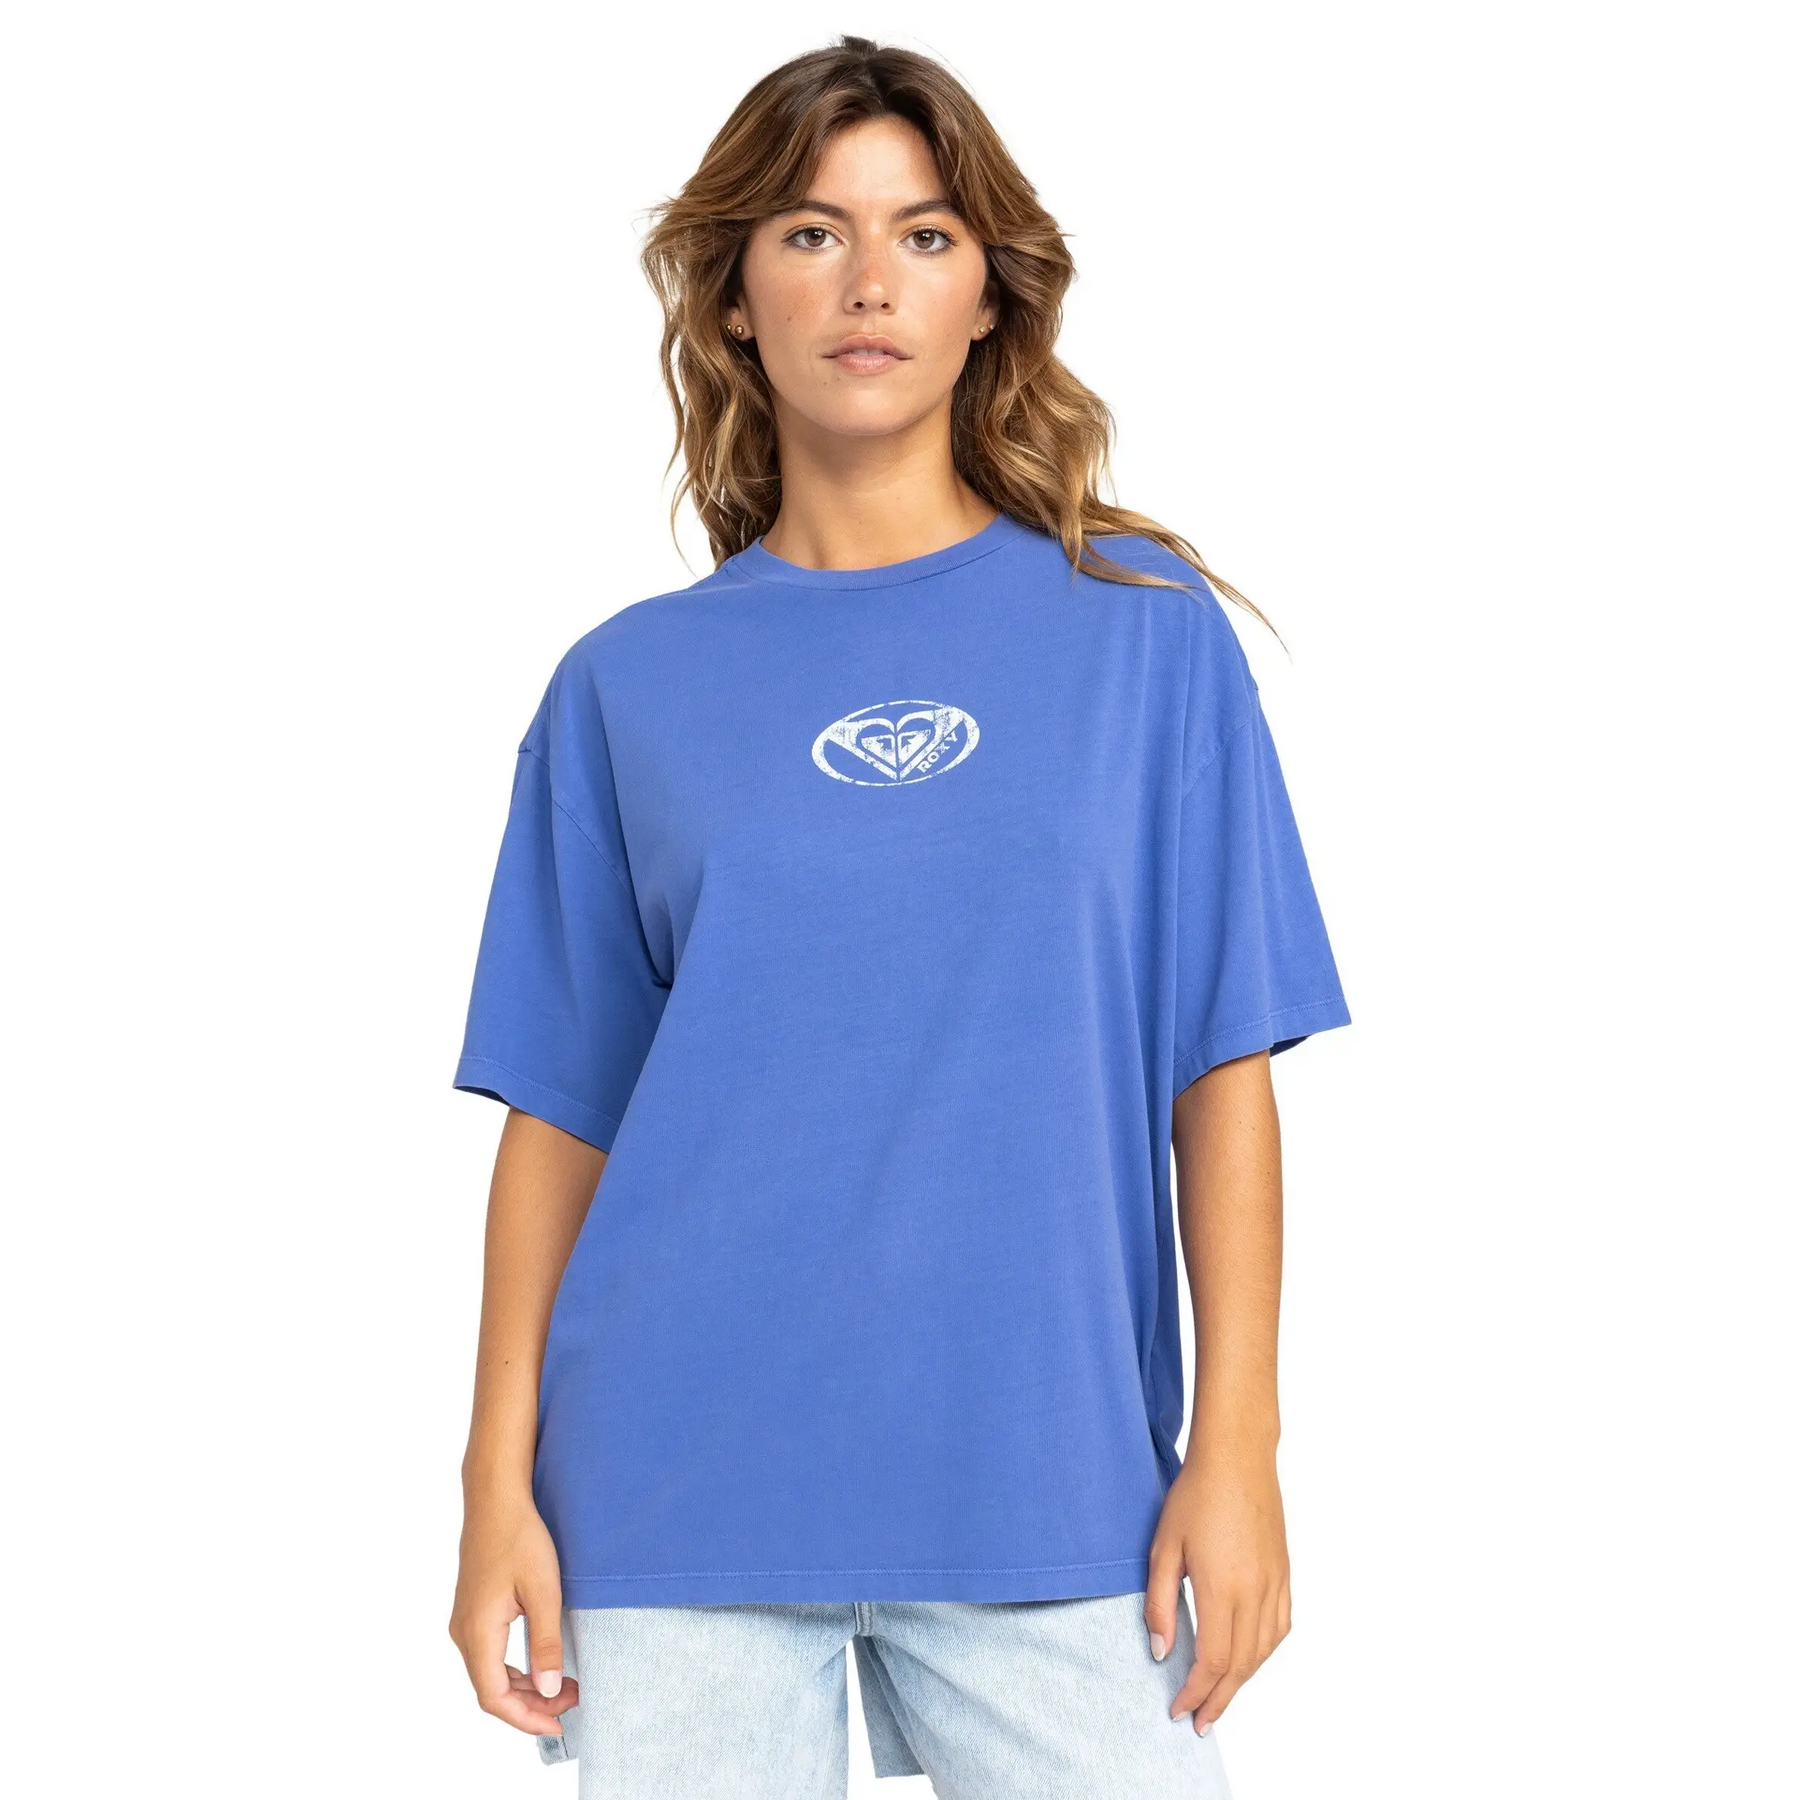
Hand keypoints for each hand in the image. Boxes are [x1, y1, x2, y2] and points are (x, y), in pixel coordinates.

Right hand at [449, 1488, 579, 1736]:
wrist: (496, 1499)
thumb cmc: (520, 1538)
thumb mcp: (544, 1591)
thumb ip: (546, 1643)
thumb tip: (550, 1690)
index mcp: (477, 1633)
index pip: (495, 1697)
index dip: (526, 1719)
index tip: (560, 1724)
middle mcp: (464, 1633)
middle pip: (492, 1691)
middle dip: (532, 1705)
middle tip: (573, 1703)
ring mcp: (465, 1623)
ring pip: (491, 1674)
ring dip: (525, 1687)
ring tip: (565, 1687)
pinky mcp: (472, 1612)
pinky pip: (490, 1656)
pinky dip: (516, 1669)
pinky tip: (543, 1665)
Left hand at [1143, 1443, 1291, 1733]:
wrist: (1238, 1458)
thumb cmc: (1195, 1496)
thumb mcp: (1163, 1548)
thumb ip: (1160, 1604)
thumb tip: (1161, 1652)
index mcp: (1222, 1589)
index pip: (1211, 1660)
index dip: (1195, 1692)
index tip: (1178, 1709)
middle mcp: (1255, 1593)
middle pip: (1239, 1666)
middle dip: (1218, 1699)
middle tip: (1199, 1721)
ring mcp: (1275, 1584)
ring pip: (1263, 1652)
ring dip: (1241, 1680)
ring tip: (1219, 1695)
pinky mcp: (1284, 1573)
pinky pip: (1280, 1628)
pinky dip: (1263, 1653)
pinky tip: (1248, 1658)